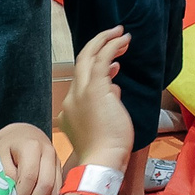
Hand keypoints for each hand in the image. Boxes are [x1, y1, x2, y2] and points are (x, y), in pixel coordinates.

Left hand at [0, 124, 61, 194]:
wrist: (23, 133)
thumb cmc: (6, 145)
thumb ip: (4, 173)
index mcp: (32, 146)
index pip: (30, 176)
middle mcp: (49, 152)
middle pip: (46, 186)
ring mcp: (57, 162)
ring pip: (55, 191)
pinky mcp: (60, 170)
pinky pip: (58, 193)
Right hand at [58, 26, 135, 166]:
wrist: (103, 160)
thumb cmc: (106, 149)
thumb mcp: (102, 123)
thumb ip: (105, 103)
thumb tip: (114, 88)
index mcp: (70, 109)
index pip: (81, 79)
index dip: (98, 68)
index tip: (114, 67)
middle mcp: (72, 97)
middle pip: (80, 61)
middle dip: (97, 44)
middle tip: (114, 34)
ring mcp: (81, 92)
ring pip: (89, 56)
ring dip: (106, 41)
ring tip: (122, 34)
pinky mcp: (95, 88)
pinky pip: (102, 59)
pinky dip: (112, 46)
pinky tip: (123, 40)